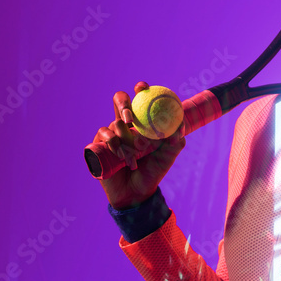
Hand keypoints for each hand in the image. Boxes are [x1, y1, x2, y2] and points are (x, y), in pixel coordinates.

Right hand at [91, 81, 185, 209]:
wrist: (136, 193)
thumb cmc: (152, 173)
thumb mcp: (167, 157)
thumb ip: (176, 142)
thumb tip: (181, 127)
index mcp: (141, 123)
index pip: (140, 100)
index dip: (140, 89)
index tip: (143, 87)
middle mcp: (124, 125)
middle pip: (119, 101)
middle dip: (123, 103)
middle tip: (131, 116)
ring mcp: (111, 134)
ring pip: (114, 123)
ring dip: (126, 139)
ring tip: (135, 155)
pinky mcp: (99, 145)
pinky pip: (103, 136)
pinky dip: (114, 144)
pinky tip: (122, 155)